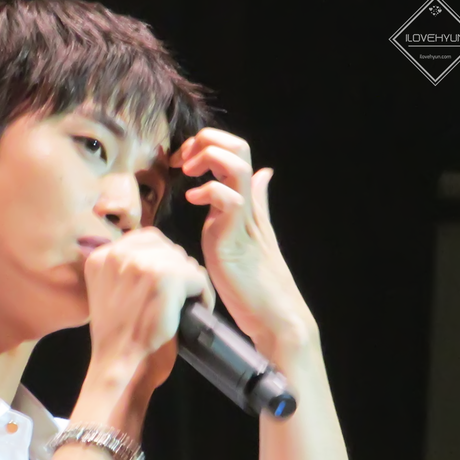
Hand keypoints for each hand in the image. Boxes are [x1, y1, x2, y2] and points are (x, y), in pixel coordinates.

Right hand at [84, 227, 214, 390]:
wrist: (117, 359)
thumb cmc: (116, 332)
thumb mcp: (107, 289)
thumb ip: (123, 267)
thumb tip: (158, 252)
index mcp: (101, 255)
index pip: (146, 239)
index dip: (161, 259)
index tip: (165, 283)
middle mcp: (119, 254)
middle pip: (167, 247)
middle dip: (177, 270)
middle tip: (178, 296)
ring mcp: (142, 264)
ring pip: (184, 262)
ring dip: (190, 282)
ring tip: (186, 303)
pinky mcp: (166, 278)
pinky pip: (198, 278)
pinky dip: (203, 295)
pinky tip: (196, 310)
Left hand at [172, 129, 315, 351]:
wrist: (276, 318)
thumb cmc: (256, 284)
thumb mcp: (249, 236)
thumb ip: (254, 203)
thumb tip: (265, 174)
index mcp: (247, 203)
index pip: (237, 151)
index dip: (208, 144)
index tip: (183, 161)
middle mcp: (248, 205)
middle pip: (239, 147)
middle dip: (206, 141)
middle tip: (183, 160)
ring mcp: (244, 219)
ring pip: (236, 164)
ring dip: (208, 157)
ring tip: (187, 172)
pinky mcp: (235, 238)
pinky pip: (229, 199)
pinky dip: (208, 191)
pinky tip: (192, 201)